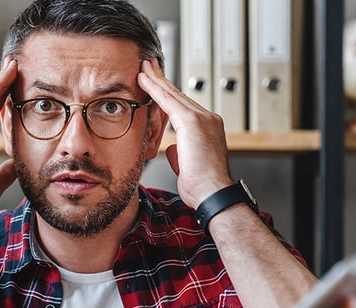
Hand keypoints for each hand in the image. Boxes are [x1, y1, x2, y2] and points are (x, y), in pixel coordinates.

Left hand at [137, 59, 232, 207]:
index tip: (157, 85)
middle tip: (148, 66)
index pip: (183, 106)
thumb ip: (181, 152)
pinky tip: (143, 79)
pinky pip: (168, 100)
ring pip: (173, 94)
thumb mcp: (188, 164)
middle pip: (179, 95)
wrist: (213, 192)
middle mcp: (208, 118)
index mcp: (208, 128)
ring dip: (156, 80)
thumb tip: (173, 148)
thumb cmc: (202, 186)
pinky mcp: (193, 121)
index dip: (168, 94)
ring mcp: (203, 118)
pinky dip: (154, 88)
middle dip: (162, 80)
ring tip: (142, 68)